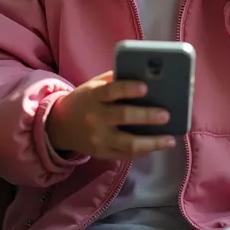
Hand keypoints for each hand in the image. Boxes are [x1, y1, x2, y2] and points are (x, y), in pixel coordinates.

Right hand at [46, 71, 174, 159]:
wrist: (60, 125)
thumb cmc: (85, 100)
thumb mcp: (94, 85)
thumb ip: (114, 80)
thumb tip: (144, 75)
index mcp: (93, 96)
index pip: (112, 90)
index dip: (128, 89)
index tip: (145, 87)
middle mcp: (95, 117)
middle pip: (123, 117)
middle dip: (147, 116)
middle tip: (166, 115)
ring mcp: (98, 138)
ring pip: (128, 143)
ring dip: (152, 143)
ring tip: (170, 140)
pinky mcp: (102, 153)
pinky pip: (125, 155)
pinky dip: (143, 151)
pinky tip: (156, 147)